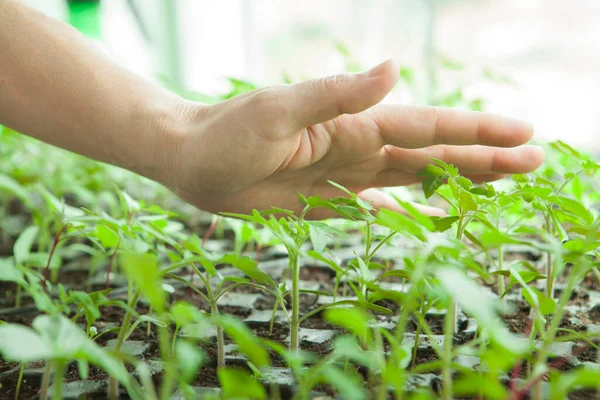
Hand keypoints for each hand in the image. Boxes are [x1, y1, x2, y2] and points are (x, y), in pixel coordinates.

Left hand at [167, 59, 543, 217]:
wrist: (193, 160)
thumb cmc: (227, 133)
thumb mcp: (278, 111)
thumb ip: (335, 95)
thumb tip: (393, 69)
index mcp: (353, 126)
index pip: (425, 128)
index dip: (474, 133)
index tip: (521, 135)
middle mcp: (358, 148)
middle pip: (433, 154)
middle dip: (483, 157)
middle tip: (534, 161)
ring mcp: (346, 174)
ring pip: (414, 177)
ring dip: (456, 180)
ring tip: (498, 181)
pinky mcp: (328, 198)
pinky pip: (377, 205)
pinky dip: (405, 210)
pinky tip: (425, 216)